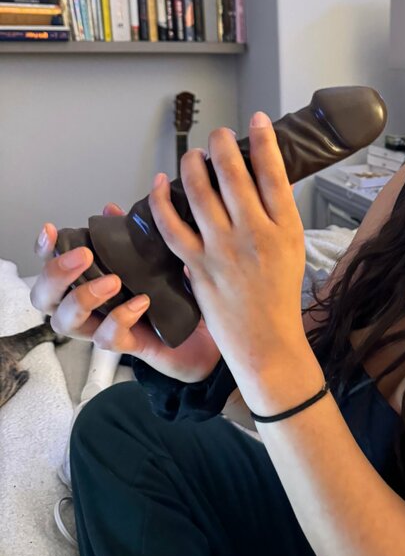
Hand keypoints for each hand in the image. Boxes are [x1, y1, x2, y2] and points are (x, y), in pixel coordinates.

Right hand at [30, 204, 221, 383]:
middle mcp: (88, 308)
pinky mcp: (127, 346)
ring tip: (112, 280)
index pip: (51, 267)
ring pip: (66, 321)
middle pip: (45, 298)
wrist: (208, 334)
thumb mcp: (156, 260)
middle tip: (84, 255)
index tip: (51, 229)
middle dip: (56, 274)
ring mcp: (103, 328)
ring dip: (83, 297)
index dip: (44, 250)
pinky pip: (108, 338)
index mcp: (89, 283)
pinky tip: (140, 303)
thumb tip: (111, 209)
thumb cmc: (176, 297)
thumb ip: (131, 237)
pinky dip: (119, 319)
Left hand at [147, 112, 309, 394]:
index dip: (264, 142)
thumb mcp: (294, 250)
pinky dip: (162, 201)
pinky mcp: (198, 266)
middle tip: (218, 135)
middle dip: (222, 146)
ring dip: (192, 165)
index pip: (274, 174)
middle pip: (234, 176)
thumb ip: (279, 215)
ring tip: (192, 154)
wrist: (267, 342)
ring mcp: (224, 250)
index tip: (257, 120)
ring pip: (200, 193)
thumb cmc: (280, 297)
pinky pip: (172, 226)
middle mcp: (255, 235)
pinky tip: (160, 184)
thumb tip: (265, 180)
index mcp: (286, 229)